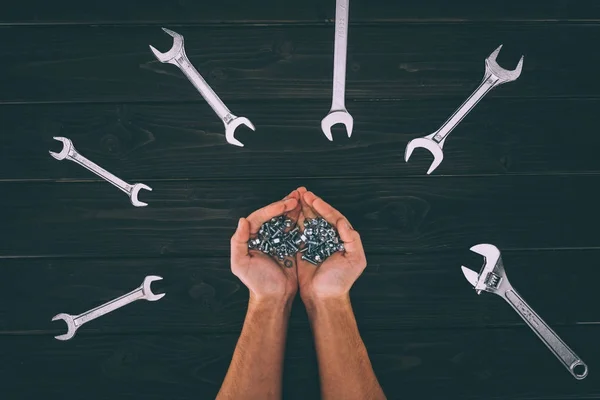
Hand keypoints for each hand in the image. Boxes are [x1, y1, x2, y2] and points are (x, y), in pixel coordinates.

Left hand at [230, 190, 301, 302]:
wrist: (275, 297)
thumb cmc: (256, 283)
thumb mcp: (241, 264)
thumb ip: (238, 242)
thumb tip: (242, 220)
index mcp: (251, 237)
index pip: (260, 217)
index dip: (273, 208)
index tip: (285, 204)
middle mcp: (264, 235)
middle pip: (274, 214)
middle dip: (285, 203)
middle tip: (298, 194)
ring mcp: (278, 238)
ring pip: (285, 218)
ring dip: (294, 207)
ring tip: (304, 196)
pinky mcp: (290, 244)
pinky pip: (295, 228)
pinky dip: (301, 218)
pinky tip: (308, 210)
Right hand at [296, 187, 366, 302]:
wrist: (323, 297)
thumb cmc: (340, 281)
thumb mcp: (355, 260)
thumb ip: (352, 240)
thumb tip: (343, 222)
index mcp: (342, 238)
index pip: (334, 217)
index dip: (324, 207)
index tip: (314, 199)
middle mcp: (328, 238)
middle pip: (320, 216)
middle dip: (311, 203)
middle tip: (302, 192)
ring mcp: (315, 242)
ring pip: (308, 220)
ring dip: (302, 208)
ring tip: (294, 197)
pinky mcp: (302, 248)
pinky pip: (298, 231)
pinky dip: (294, 221)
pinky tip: (289, 211)